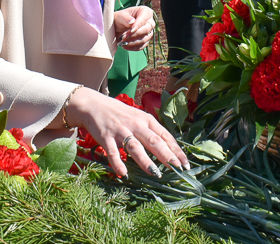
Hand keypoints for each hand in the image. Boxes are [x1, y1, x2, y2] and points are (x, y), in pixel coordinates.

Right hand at [64, 87, 188, 178]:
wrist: (93, 105)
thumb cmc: (119, 114)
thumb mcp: (138, 118)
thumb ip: (151, 131)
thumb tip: (169, 149)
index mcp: (146, 119)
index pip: (164, 136)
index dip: (176, 150)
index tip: (185, 163)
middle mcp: (136, 124)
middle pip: (154, 141)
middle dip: (167, 155)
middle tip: (178, 168)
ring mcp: (120, 130)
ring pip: (135, 147)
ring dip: (145, 161)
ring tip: (156, 174)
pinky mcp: (106, 137)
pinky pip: (112, 152)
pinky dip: (118, 163)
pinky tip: (123, 174)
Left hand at [113, 6, 154, 50]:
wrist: (117, 26)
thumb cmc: (120, 18)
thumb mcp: (120, 16)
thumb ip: (125, 18)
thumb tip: (132, 22)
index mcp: (145, 12)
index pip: (144, 18)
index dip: (138, 25)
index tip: (131, 29)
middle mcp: (149, 22)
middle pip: (146, 30)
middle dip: (135, 34)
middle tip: (123, 37)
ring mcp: (149, 32)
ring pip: (144, 39)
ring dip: (133, 42)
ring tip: (122, 42)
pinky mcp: (145, 41)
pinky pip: (142, 46)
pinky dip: (133, 47)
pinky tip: (124, 46)